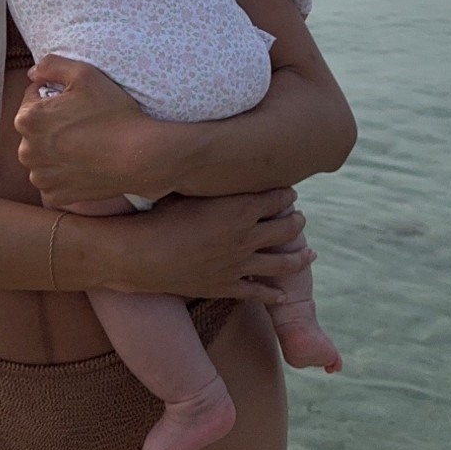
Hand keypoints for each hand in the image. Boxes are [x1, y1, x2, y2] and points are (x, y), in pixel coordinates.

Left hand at [15, 55, 153, 204]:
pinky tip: (84, 163)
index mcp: (27, 119)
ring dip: (56, 149)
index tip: (76, 101)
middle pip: (35, 128)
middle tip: (82, 121)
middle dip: (51, 123)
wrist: (139, 156)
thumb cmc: (112, 113)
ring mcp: (40, 177)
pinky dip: (64, 172)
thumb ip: (51, 65)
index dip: (54, 95)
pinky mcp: (55, 195)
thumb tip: (33, 73)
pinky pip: (53, 179)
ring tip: (84, 143)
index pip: (32, 98)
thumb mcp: (84, 74)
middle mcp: (26, 151)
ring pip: (42, 155)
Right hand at [99, 188, 308, 304]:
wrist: (142, 255)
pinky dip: (273, 293)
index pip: (275, 197)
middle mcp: (246, 236)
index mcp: (239, 208)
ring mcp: (239, 265)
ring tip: (309, 254)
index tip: (290, 192)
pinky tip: (283, 294)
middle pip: (285, 228)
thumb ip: (209, 177)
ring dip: (298, 257)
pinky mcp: (227, 286)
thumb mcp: (188, 187)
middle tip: (300, 219)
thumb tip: (213, 155)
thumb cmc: (160, 214)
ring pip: (281, 263)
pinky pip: (258, 292)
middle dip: (296, 222)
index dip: (286, 194)